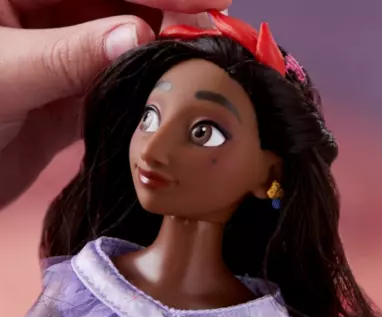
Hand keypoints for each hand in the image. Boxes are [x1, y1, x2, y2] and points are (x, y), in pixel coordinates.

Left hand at [0, 0, 229, 209]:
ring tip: (197, 56)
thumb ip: (69, 54)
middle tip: (212, 26)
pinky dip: (140, 83)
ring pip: (119, 39)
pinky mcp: (68, 92)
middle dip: (165, 10)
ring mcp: (57, 54)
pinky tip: (167, 84)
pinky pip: (113, 79)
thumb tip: (139, 36)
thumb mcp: (3, 75)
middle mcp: (37, 11)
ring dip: (158, 48)